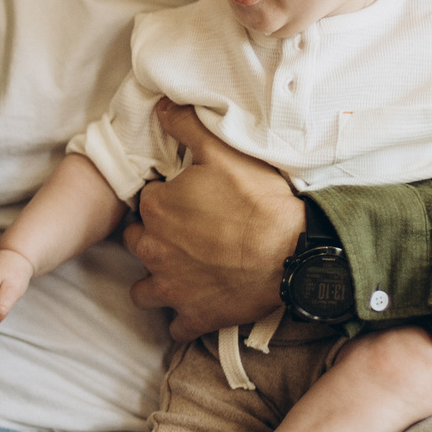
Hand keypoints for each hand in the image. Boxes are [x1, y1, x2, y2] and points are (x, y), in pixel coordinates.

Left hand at [123, 100, 301, 340]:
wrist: (294, 253)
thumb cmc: (258, 201)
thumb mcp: (222, 151)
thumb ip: (185, 126)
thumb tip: (160, 105)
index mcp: (156, 208)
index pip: (145, 202)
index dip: (164, 200)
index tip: (185, 202)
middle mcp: (153, 250)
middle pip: (138, 244)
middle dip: (154, 239)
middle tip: (184, 235)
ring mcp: (171, 287)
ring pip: (143, 290)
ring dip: (156, 282)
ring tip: (181, 272)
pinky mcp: (194, 316)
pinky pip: (175, 326)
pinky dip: (183, 318)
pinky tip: (200, 304)